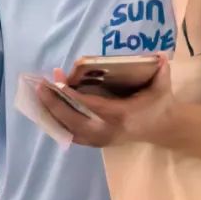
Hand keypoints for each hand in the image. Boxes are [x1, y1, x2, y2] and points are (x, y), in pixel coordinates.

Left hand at [36, 58, 174, 147]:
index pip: (92, 106)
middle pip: (73, 120)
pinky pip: (71, 135)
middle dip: (54, 104)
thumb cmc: (159, 104)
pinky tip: (46, 110)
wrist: (162, 129)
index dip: (72, 96)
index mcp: (121, 116)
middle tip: (41, 86)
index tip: (58, 83)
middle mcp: (107, 131)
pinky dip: (57, 123)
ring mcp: (100, 140)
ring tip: (38, 97)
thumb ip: (161, 71)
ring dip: (51, 114)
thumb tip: (160, 56)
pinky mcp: (95, 143)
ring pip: (68, 130)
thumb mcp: (162, 86)